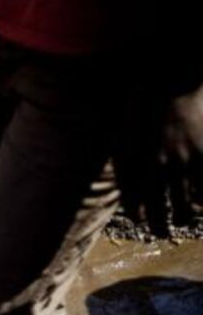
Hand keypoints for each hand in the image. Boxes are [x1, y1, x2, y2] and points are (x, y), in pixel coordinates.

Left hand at [115, 84, 202, 234]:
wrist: (171, 81)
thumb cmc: (142, 104)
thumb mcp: (122, 131)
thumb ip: (122, 156)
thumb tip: (121, 177)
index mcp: (134, 163)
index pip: (133, 201)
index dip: (136, 214)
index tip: (139, 220)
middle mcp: (157, 169)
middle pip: (158, 211)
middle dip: (158, 226)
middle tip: (160, 233)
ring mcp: (184, 164)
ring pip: (185, 207)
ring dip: (184, 217)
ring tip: (184, 219)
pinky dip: (202, 202)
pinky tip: (201, 205)